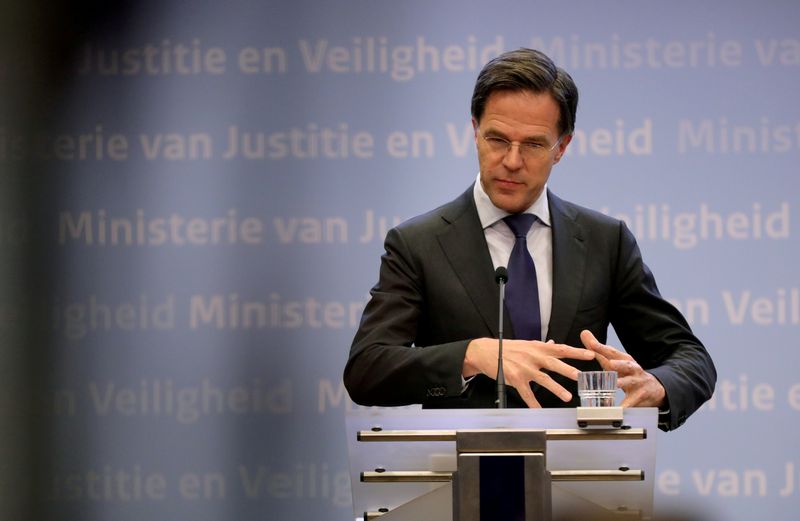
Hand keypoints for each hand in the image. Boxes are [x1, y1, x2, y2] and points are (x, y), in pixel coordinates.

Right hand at [463, 338, 595, 407]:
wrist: (486, 352)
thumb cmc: (507, 348)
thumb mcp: (527, 344)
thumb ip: (542, 346)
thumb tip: (555, 344)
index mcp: (538, 348)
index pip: (561, 348)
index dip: (576, 352)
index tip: (591, 355)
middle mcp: (533, 357)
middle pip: (554, 364)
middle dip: (568, 370)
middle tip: (581, 376)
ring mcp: (524, 368)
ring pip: (543, 379)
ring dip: (556, 388)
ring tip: (567, 397)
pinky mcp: (515, 379)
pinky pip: (526, 393)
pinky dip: (533, 403)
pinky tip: (539, 410)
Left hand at [579, 330, 665, 407]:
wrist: (653, 389)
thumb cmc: (627, 373)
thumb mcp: (613, 360)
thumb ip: (598, 349)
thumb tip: (584, 332)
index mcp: (624, 359)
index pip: (612, 352)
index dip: (601, 347)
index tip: (591, 344)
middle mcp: (632, 369)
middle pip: (625, 364)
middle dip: (618, 363)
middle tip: (610, 363)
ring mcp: (637, 382)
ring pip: (629, 382)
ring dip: (621, 383)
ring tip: (613, 385)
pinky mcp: (639, 397)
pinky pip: (631, 402)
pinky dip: (623, 406)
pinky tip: (616, 410)